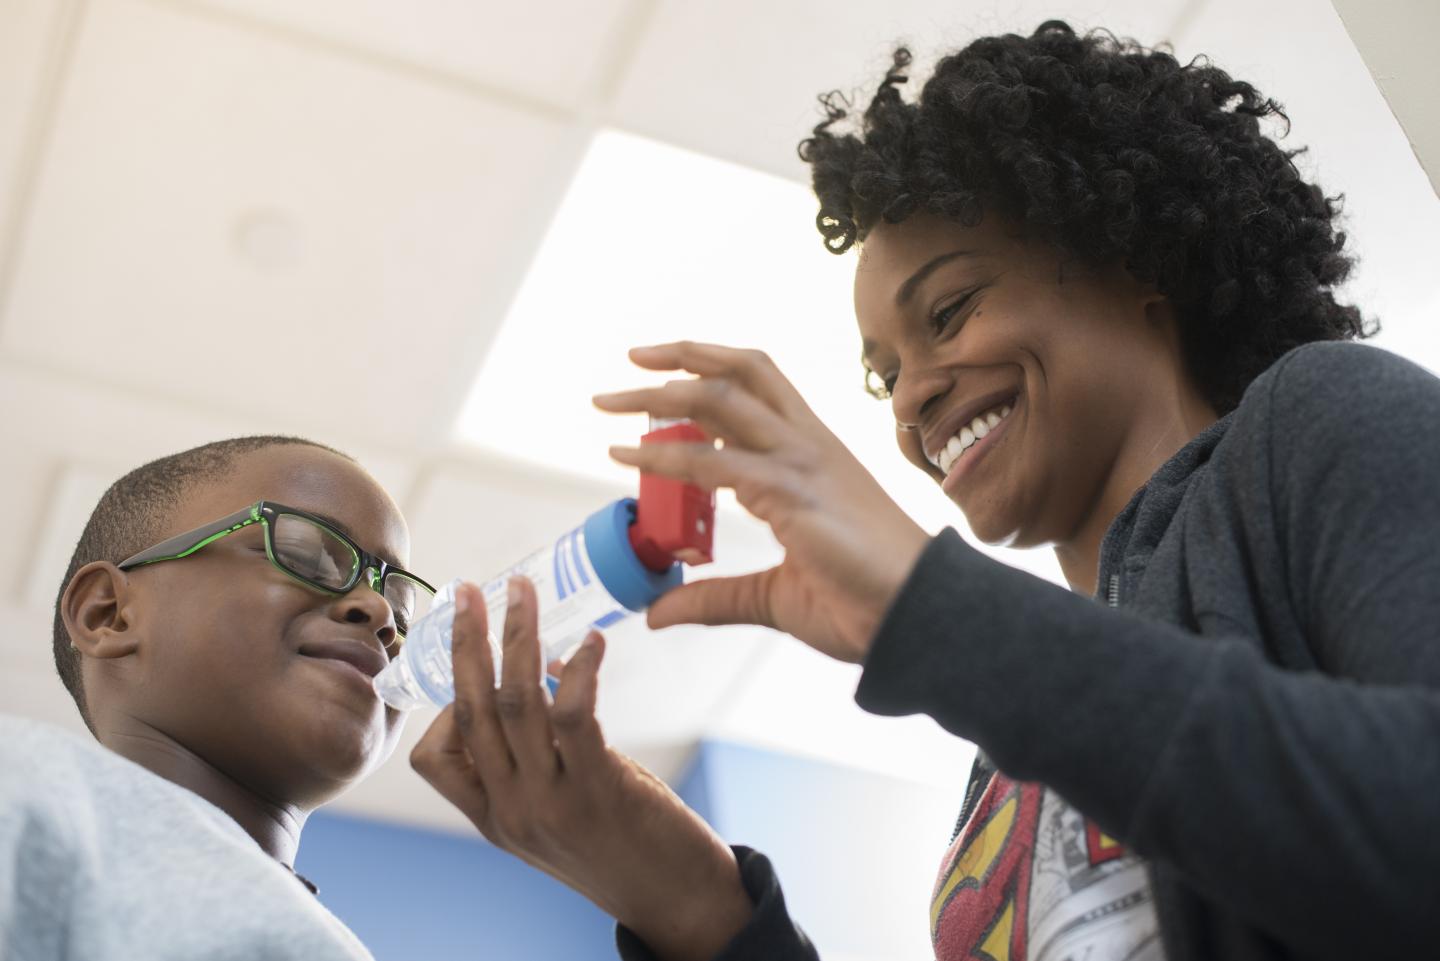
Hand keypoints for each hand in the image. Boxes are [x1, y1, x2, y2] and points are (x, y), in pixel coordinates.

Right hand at [410, 577, 752, 960]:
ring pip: (515, 701)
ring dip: (517, 636)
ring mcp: (550, 801)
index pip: (434, 754)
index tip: (473, 657)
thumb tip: (543, 672)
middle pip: (471, 709)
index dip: (447, 701)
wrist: (676, 902)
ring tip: (522, 590)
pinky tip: (589, 641)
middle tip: (468, 591)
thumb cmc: (624, 847)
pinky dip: (576, 669)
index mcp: (494, 817)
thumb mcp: (558, 811)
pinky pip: (573, 715)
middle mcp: (511, 810)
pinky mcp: (599, 788)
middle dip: (466, 642)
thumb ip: (540, 754)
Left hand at [594, 342, 929, 662]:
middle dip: (679, 360)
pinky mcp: (791, 492)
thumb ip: (715, 596)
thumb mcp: (774, 597)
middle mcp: (807, 446)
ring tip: (611, 401)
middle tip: (629, 364)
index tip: (663, 373)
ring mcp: (801, 463)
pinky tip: (629, 456)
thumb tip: (657, 609)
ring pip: (721, 400)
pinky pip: (713, 462)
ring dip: (659, 394)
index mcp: (814, 456)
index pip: (759, 387)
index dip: (710, 369)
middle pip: (739, 373)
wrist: (920, 617)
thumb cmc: (866, 603)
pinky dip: (663, 455)